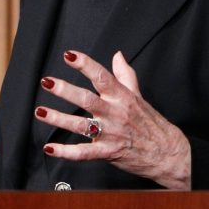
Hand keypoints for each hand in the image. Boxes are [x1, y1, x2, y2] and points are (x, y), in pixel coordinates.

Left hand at [35, 50, 190, 189]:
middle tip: (47, 82)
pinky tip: (50, 148)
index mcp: (121, 96)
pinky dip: (66, 152)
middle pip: (86, 99)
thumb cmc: (151, 123)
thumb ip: (125, 74)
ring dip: (58, 119)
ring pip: (80, 125)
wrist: (167, 152)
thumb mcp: (139, 94)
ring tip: (40, 112)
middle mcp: (114, 113)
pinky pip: (84, 153)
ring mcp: (110, 133)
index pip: (101, 76)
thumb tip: (118, 55)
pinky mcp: (108, 152)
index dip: (85, 64)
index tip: (69, 55)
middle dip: (65, 90)